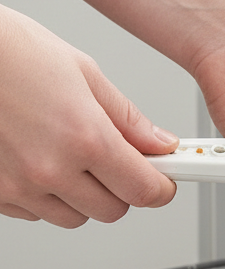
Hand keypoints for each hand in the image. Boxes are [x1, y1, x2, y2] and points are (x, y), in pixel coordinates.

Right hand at [0, 6, 178, 227]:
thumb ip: (127, 117)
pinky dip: (45, 194)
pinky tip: (39, 158)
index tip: (164, 181)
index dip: (160, 188)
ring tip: (68, 152)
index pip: (142, 189)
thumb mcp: (83, 72)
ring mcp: (18, 186)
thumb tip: (158, 142)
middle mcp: (51, 169)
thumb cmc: (11, 51)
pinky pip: (36, 212)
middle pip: (112, 210)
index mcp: (84, 137)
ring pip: (74, 217)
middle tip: (115, 158)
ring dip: (83, 195)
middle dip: (122, 187)